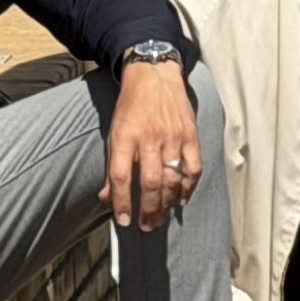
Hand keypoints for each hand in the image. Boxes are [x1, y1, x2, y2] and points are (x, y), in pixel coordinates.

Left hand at [107, 57, 202, 231]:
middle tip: (146, 226)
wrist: (154, 74)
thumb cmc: (130, 107)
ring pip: (172, 179)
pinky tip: (181, 200)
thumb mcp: (114, 132)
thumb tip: (106, 198)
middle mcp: (149, 137)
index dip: (122, 202)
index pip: (121, 176)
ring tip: (160, 219)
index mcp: (125, 136)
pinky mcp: (190, 135)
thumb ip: (112, 166)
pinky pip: (193, 168)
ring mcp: (173, 136)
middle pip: (151, 183)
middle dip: (148, 211)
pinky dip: (189, 188)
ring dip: (167, 205)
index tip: (123, 221)